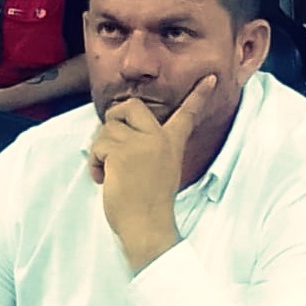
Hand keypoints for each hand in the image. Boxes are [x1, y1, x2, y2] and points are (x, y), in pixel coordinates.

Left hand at [89, 75, 216, 270]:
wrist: (147, 227)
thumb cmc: (150, 205)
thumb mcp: (162, 170)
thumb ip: (150, 149)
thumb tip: (122, 133)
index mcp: (172, 143)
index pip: (188, 114)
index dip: (199, 95)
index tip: (210, 78)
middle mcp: (158, 138)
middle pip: (129, 106)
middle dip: (113, 118)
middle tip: (112, 142)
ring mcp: (139, 144)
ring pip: (106, 129)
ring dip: (101, 151)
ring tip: (110, 173)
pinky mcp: (121, 152)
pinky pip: (98, 146)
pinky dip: (95, 163)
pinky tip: (104, 179)